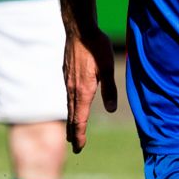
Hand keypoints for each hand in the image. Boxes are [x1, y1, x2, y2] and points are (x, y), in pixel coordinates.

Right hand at [63, 29, 116, 153]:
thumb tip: (111, 110)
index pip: (80, 119)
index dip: (80, 135)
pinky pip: (68, 96)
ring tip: (72, 131)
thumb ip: (109, 90)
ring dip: (72, 121)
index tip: (79, 148)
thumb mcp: (107, 69)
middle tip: (75, 147)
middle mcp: (72, 89)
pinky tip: (73, 106)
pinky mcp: (66, 74)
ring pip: (69, 106)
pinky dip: (70, 107)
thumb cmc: (96, 47)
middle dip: (74, 133)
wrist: (79, 30)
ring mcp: (67, 81)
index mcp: (83, 91)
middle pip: (72, 116)